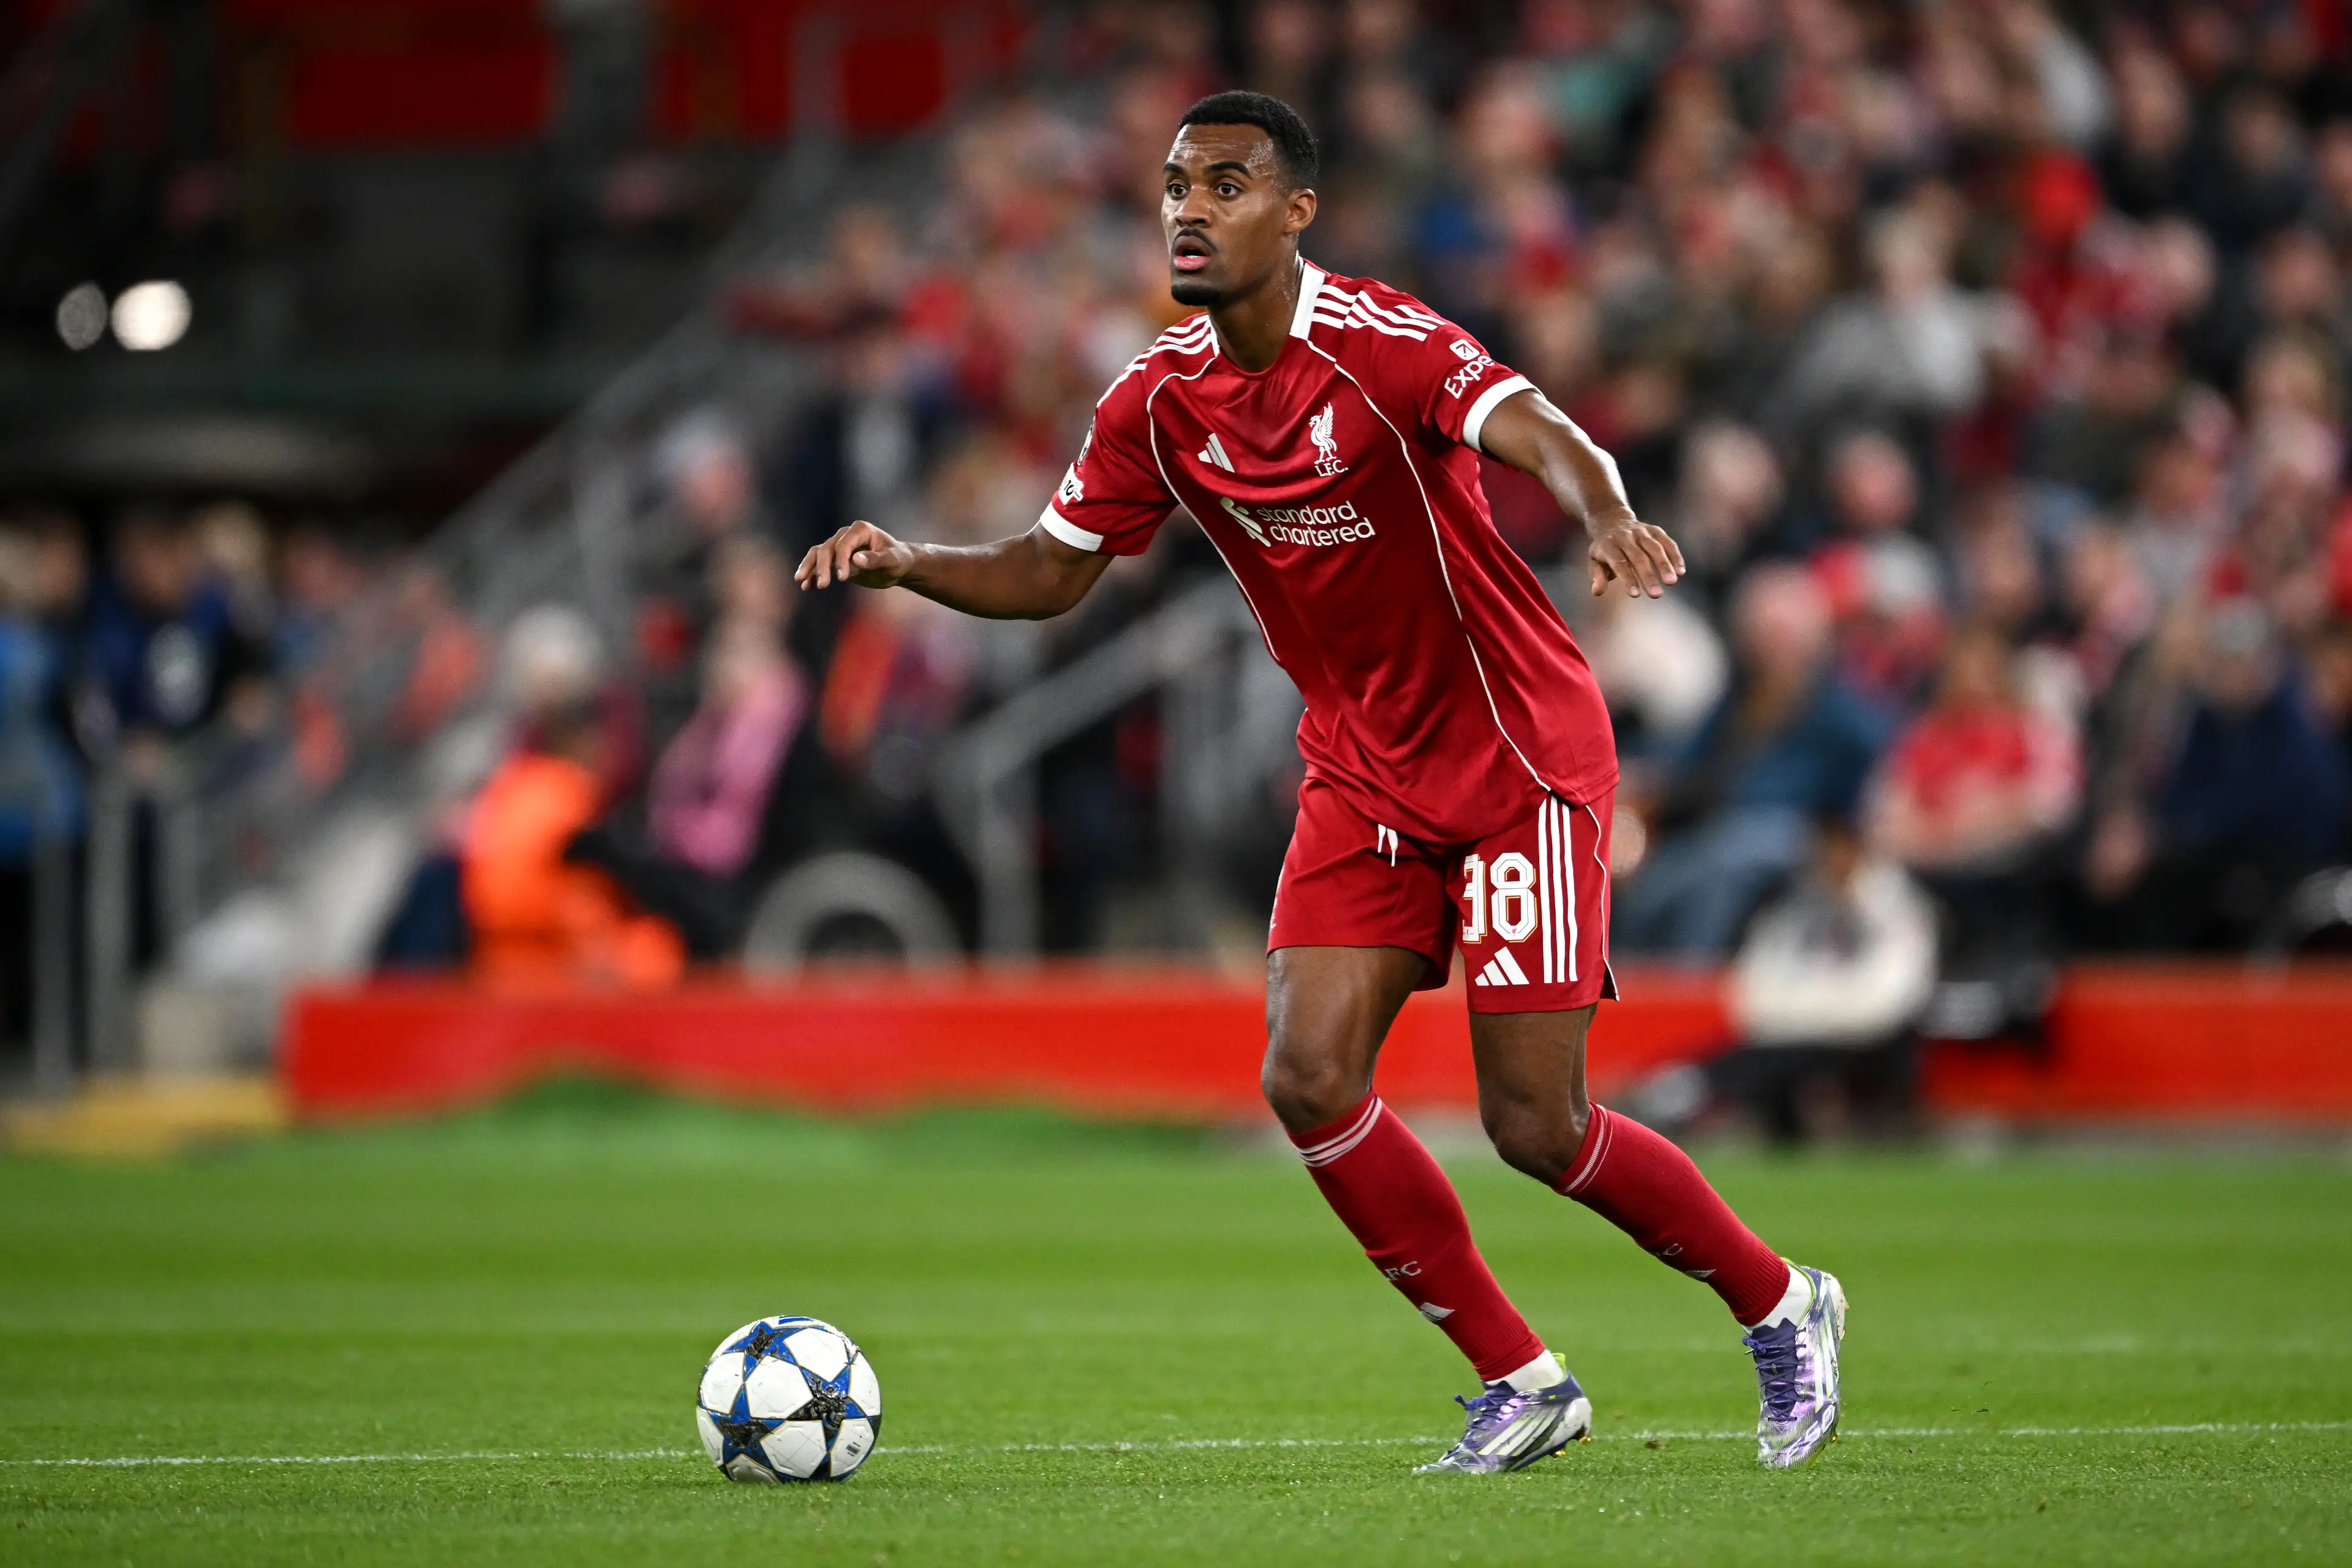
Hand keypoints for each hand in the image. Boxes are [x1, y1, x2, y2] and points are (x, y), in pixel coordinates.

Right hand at [796, 520, 912, 591]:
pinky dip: (812, 573)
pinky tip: (806, 585)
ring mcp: (839, 545)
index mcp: (860, 530)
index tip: (842, 578)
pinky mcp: (835, 558)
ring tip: (801, 581)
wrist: (897, 566)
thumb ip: (875, 559)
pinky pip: (819, 563)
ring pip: (818, 553)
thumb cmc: (898, 561)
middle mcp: (846, 535)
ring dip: (810, 567)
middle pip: (827, 548)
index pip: (844, 544)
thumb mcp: (891, 561)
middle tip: (823, 585)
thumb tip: (856, 559)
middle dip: (823, 566)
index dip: (841, 560)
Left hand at [1587, 514, 1684, 598]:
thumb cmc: (1605, 549)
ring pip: (1655, 548)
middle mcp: (1625, 537)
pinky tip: (1680, 571)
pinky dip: (1675, 556)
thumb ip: (1597, 576)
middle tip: (1657, 595)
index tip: (1636, 594)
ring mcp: (1641, 532)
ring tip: (1671, 582)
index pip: (1619, 563)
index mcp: (1608, 546)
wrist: (1612, 521)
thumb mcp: (1595, 560)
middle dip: (1648, 576)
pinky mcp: (1655, 530)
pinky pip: (1667, 542)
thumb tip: (1596, 592)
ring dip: (1664, 565)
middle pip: (1639, 557)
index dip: (1627, 578)